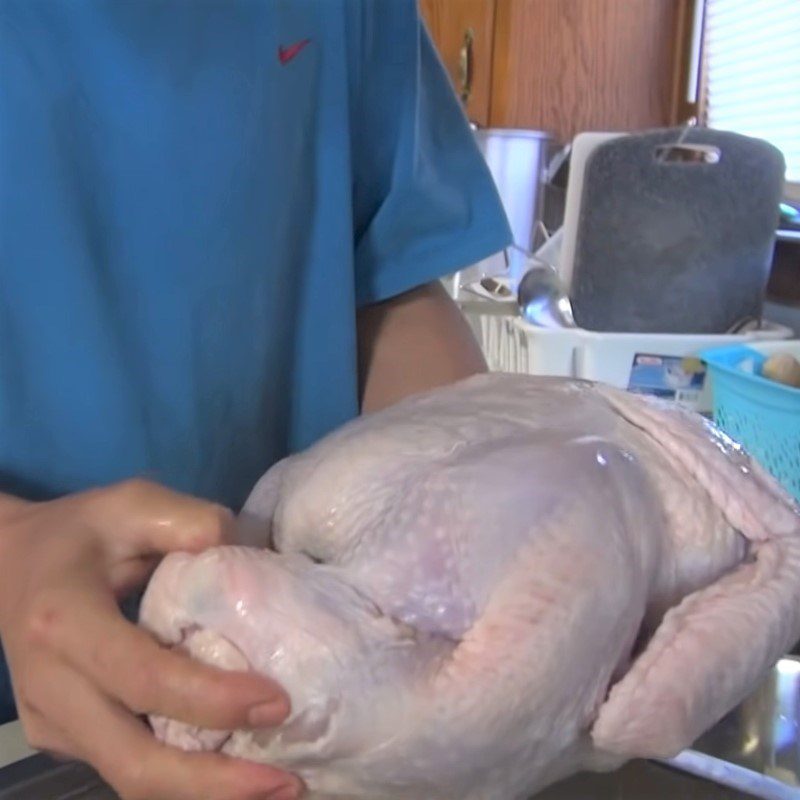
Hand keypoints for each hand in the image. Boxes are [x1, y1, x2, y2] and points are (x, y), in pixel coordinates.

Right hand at [0, 479, 301, 799]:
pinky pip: (123, 765)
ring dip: (204, 790)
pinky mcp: (58, 735)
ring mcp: (49, 720)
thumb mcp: (133, 502)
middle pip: (133, 762)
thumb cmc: (80, 530)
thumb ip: (191, 523)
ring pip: (128, 778)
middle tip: (290, 783)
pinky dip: (180, 775)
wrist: (7, 562)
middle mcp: (50, 686)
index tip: (278, 702)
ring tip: (276, 784)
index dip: (212, 699)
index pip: (143, 678)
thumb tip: (255, 556)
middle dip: (215, 783)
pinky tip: (231, 763)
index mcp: (64, 621)